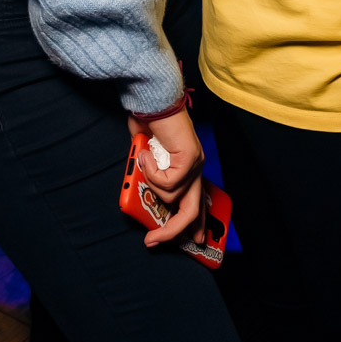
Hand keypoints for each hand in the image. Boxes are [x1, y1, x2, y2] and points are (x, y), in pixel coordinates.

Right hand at [127, 106, 205, 245]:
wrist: (152, 100)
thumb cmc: (147, 125)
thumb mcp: (147, 160)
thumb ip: (152, 177)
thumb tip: (147, 198)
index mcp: (189, 168)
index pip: (197, 203)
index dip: (197, 224)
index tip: (196, 241)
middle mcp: (196, 167)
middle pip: (192, 210)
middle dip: (173, 230)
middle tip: (153, 240)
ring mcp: (195, 163)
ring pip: (172, 195)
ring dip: (150, 181)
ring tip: (143, 159)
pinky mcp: (190, 159)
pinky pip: (167, 182)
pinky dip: (151, 171)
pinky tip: (147, 154)